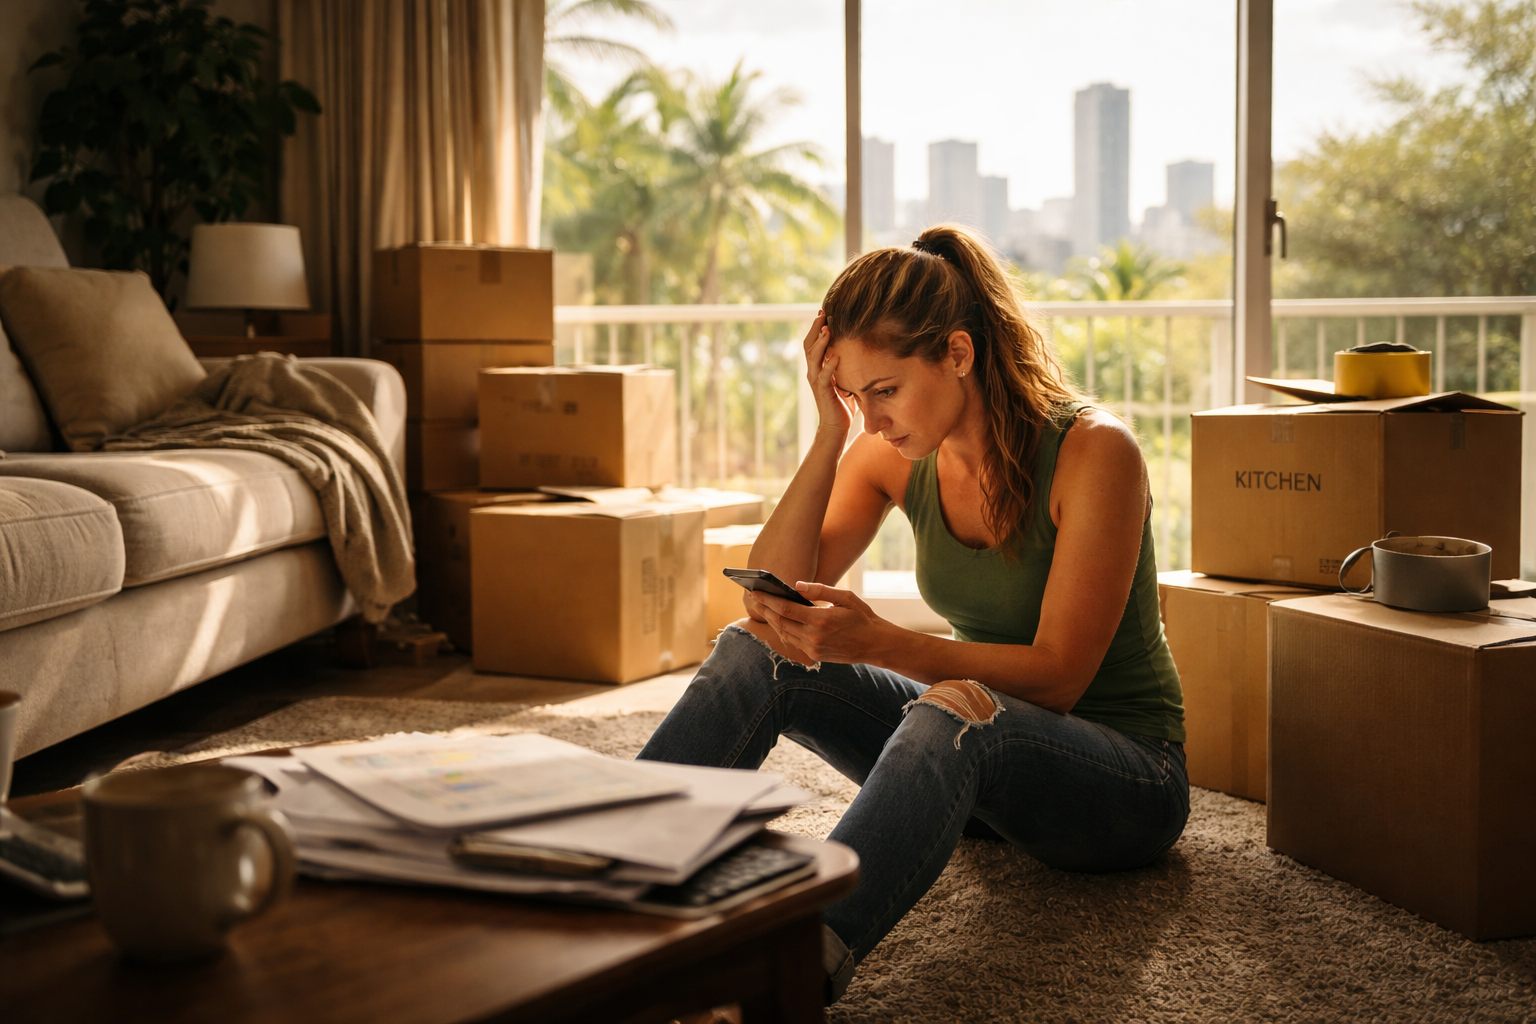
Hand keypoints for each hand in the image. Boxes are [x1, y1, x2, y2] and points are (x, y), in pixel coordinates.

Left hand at [753, 582, 891, 664]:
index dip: (768, 600)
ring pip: (784, 633)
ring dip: (772, 620)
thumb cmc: (862, 617)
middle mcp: (814, 637)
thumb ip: (820, 590)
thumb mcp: (846, 597)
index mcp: (821, 620)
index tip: (756, 591)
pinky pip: (793, 642)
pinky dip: (783, 630)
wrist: (875, 644)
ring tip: (763, 607)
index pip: (786, 609)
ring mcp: (813, 649)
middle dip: (765, 609)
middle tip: (754, 597)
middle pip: (780, 622)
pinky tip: (779, 621)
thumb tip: (796, 585)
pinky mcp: (815, 656)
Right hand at [803, 311, 851, 436]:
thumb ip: (846, 367)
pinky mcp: (823, 393)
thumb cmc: (842, 405)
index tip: (824, 313)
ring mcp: (816, 382)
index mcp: (818, 368)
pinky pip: (824, 377)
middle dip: (815, 328)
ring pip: (814, 358)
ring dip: (820, 343)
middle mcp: (814, 372)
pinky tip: (836, 357)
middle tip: (822, 313)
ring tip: (827, 330)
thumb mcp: (845, 380)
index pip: (813, 344)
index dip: (816, 328)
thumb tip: (861, 351)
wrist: (835, 427)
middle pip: (809, 345)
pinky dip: (829, 366)